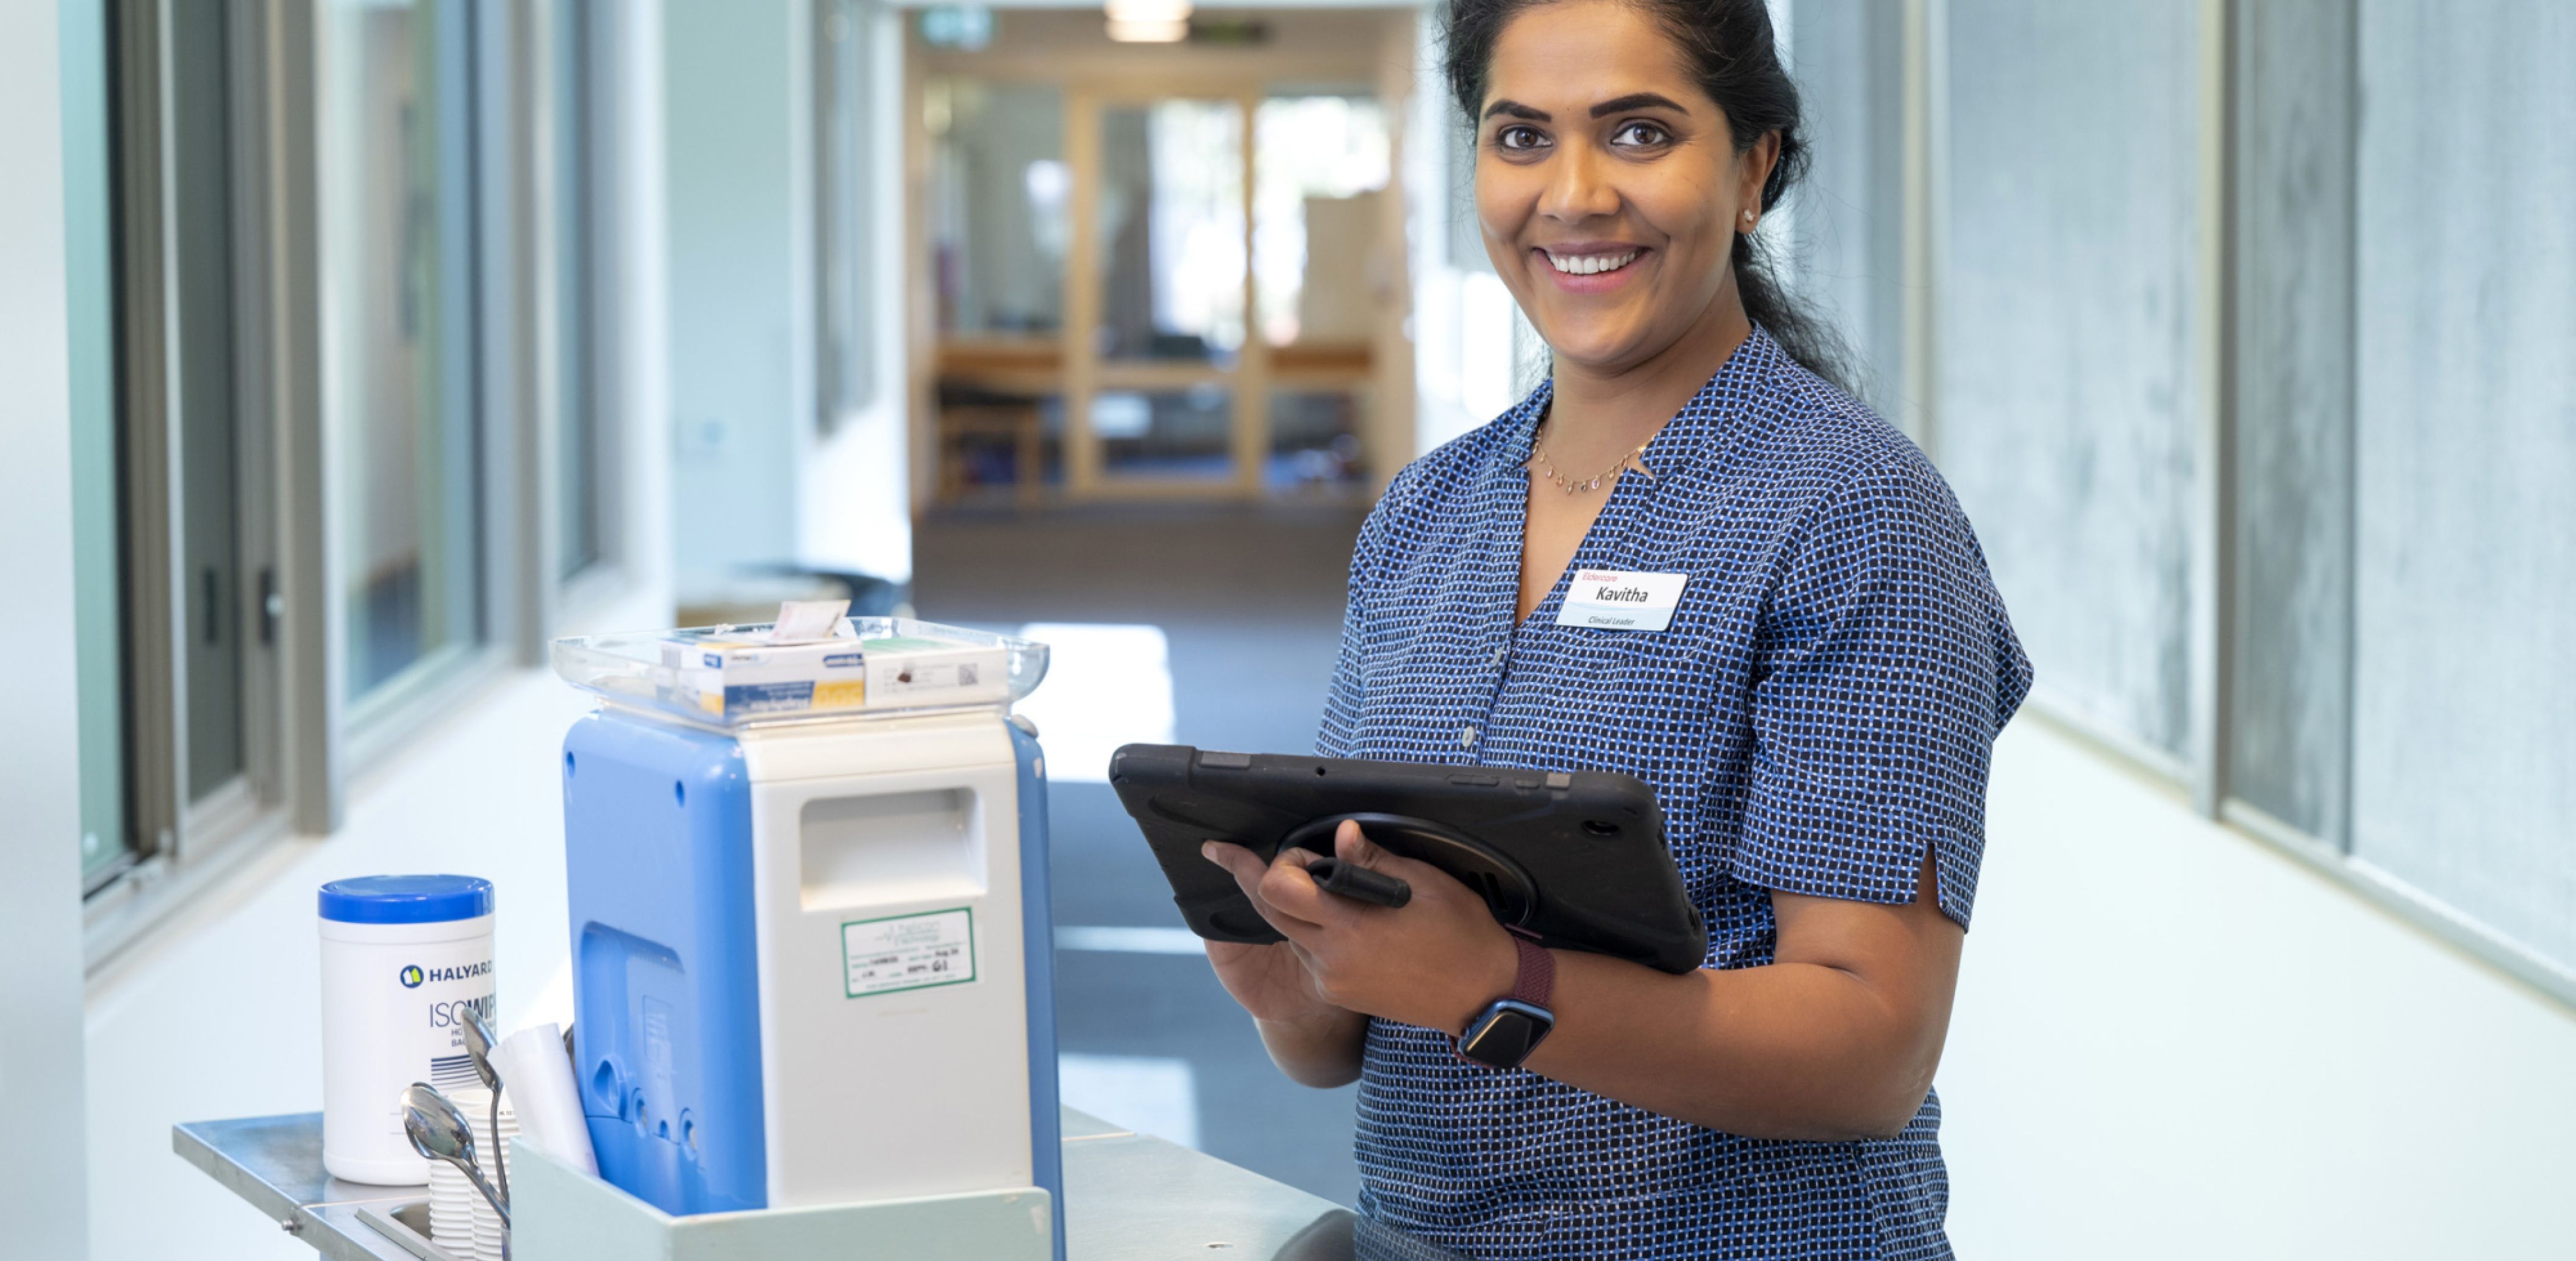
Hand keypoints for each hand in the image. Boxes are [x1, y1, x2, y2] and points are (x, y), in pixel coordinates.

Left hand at [1202, 820, 1518, 1034]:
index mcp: (1350, 927)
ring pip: (1288, 935)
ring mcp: (1333, 981)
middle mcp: (1331, 959)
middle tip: (1272, 859)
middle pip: (1270, 913)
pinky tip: (1340, 918)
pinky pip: (1309, 956)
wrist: (1483, 994)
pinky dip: (1312, 933)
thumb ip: (1371, 860)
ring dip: (1294, 909)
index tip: (1242, 849)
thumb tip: (1339, 834)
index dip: (1258, 864)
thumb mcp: (1421, 884)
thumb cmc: (1461, 933)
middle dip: (1263, 881)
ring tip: (1326, 887)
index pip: (1276, 891)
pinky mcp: (1340, 994)